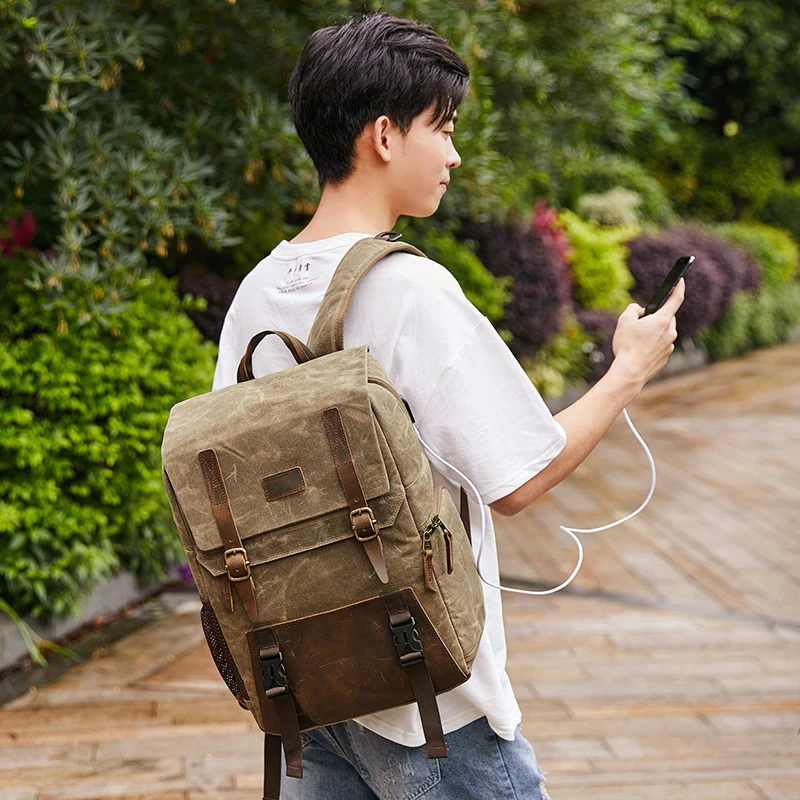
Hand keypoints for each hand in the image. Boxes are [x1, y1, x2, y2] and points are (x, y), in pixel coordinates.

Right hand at [609, 277, 684, 391]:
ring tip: (636, 339)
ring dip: (653, 331)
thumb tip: (640, 310)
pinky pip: (660, 344)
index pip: (676, 299)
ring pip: (664, 332)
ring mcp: (669, 346)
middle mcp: (670, 332)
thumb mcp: (624, 321)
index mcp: (662, 320)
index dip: (679, 288)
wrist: (630, 373)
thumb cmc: (627, 346)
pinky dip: (652, 344)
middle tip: (640, 321)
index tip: (681, 281)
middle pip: (667, 317)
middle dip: (656, 316)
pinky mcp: (666, 357)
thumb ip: (633, 309)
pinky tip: (639, 349)